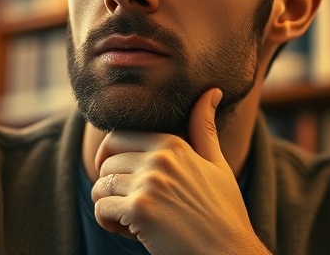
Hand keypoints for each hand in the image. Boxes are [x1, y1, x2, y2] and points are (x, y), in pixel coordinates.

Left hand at [92, 88, 269, 253]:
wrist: (229, 253)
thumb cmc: (224, 213)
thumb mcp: (217, 165)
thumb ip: (205, 128)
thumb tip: (212, 91)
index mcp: (173, 144)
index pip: (118, 137)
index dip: (113, 160)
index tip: (124, 180)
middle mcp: (160, 158)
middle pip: (106, 161)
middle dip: (110, 184)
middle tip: (129, 203)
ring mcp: (150, 183)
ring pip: (100, 186)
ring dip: (109, 206)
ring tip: (132, 219)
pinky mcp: (140, 210)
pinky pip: (101, 209)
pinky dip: (109, 224)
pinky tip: (132, 232)